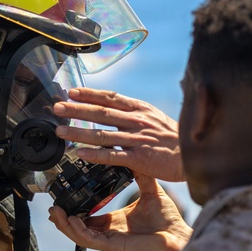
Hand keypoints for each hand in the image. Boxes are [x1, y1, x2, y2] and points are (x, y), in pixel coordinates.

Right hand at [48, 173, 191, 250]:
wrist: (180, 235)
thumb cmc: (168, 219)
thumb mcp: (150, 192)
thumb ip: (141, 176)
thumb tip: (134, 155)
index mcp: (115, 222)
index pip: (88, 218)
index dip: (74, 210)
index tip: (62, 199)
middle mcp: (111, 233)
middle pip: (79, 228)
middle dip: (63, 219)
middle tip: (52, 206)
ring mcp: (112, 242)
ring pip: (80, 236)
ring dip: (66, 225)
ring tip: (56, 212)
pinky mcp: (116, 247)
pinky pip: (92, 240)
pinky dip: (80, 230)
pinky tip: (73, 220)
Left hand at [53, 88, 183, 181]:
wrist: (194, 156)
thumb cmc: (176, 139)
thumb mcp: (157, 118)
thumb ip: (136, 114)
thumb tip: (117, 110)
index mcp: (140, 109)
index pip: (110, 98)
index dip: (89, 94)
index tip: (71, 92)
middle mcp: (136, 121)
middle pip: (100, 113)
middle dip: (76, 109)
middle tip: (57, 107)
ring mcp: (137, 139)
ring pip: (101, 134)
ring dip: (78, 132)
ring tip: (60, 131)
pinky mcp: (139, 158)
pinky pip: (112, 156)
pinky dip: (94, 154)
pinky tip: (79, 153)